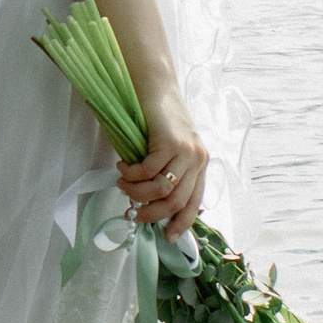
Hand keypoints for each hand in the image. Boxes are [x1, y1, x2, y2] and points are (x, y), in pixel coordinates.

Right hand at [118, 90, 206, 237]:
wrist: (154, 86)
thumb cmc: (157, 117)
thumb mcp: (168, 148)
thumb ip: (166, 171)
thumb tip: (149, 201)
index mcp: (200, 164)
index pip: (194, 202)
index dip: (180, 223)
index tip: (167, 236)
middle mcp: (198, 159)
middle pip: (175, 202)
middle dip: (151, 213)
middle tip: (132, 212)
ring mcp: (186, 151)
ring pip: (160, 189)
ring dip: (136, 192)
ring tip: (122, 184)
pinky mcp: (171, 142)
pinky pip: (148, 171)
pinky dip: (132, 174)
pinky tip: (123, 167)